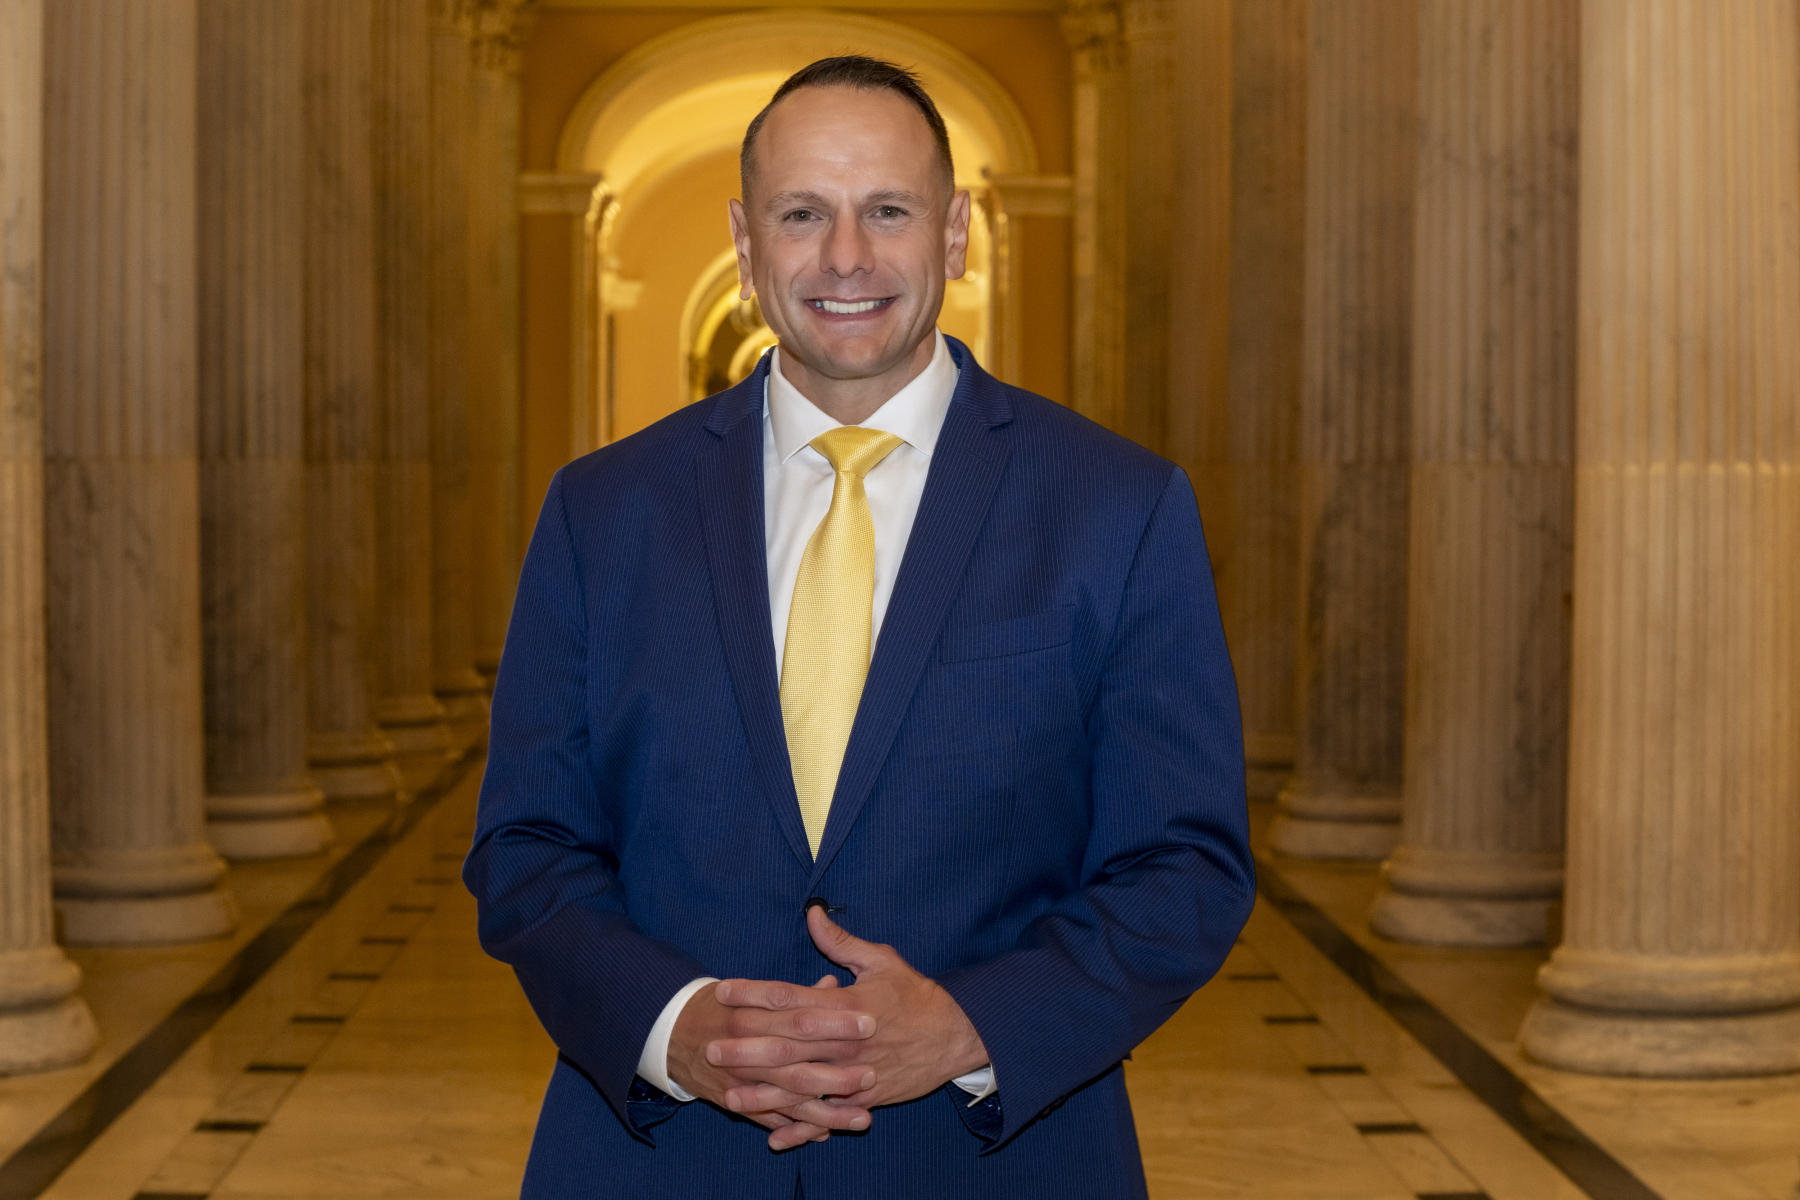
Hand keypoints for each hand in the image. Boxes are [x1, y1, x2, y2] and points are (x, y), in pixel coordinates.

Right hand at [667, 978, 874, 1149]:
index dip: (834, 1017)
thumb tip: (833, 984)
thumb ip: (796, 991)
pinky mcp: (736, 1101)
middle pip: (796, 1056)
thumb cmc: (723, 1005)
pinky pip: (770, 1118)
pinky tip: (828, 1132)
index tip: (870, 1020)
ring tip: (863, 1116)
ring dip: (826, 1108)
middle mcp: (746, 1043)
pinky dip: (798, 1127)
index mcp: (752, 1008)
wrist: (671, 1032)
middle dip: (835, 1067)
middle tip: (872, 1072)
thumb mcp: (753, 989)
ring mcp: (741, 1076)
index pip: (800, 1012)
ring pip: (788, 1095)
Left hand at [713, 907, 989, 1115]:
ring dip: (763, 1093)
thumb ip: (841, 941)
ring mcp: (854, 1075)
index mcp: (845, 1005)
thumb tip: (812, 913)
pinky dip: (801, 1130)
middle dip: (746, 1047)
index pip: (790, 996)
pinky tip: (774, 1138)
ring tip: (728, 1095)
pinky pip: (828, 1118)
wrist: (956, 1036)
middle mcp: (844, 1042)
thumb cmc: (916, 995)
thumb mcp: (882, 960)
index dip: (753, 993)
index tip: (723, 991)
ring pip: (801, 1087)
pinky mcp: (865, 1099)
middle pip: (787, 1045)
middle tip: (710, 1047)